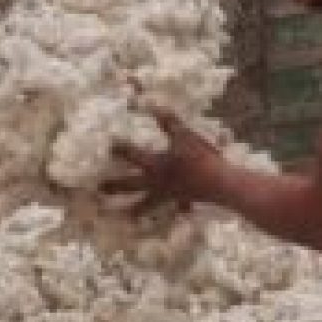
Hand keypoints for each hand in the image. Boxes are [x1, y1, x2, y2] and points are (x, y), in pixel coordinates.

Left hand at [105, 112, 223, 208]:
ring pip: (148, 204)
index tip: (110, 145)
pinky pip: (176, 206)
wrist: (222, 184)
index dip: (119, 148)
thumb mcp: (185, 136)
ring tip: (126, 216)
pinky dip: (177, 208)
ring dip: (136, 209)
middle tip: (99, 189)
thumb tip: (152, 105)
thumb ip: (169, 121)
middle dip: (114, 186)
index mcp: (154, 165)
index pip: (131, 155)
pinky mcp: (184, 199)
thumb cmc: (201, 159)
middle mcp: (157, 182)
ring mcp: (169, 194)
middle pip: (130, 185)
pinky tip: (180, 212)